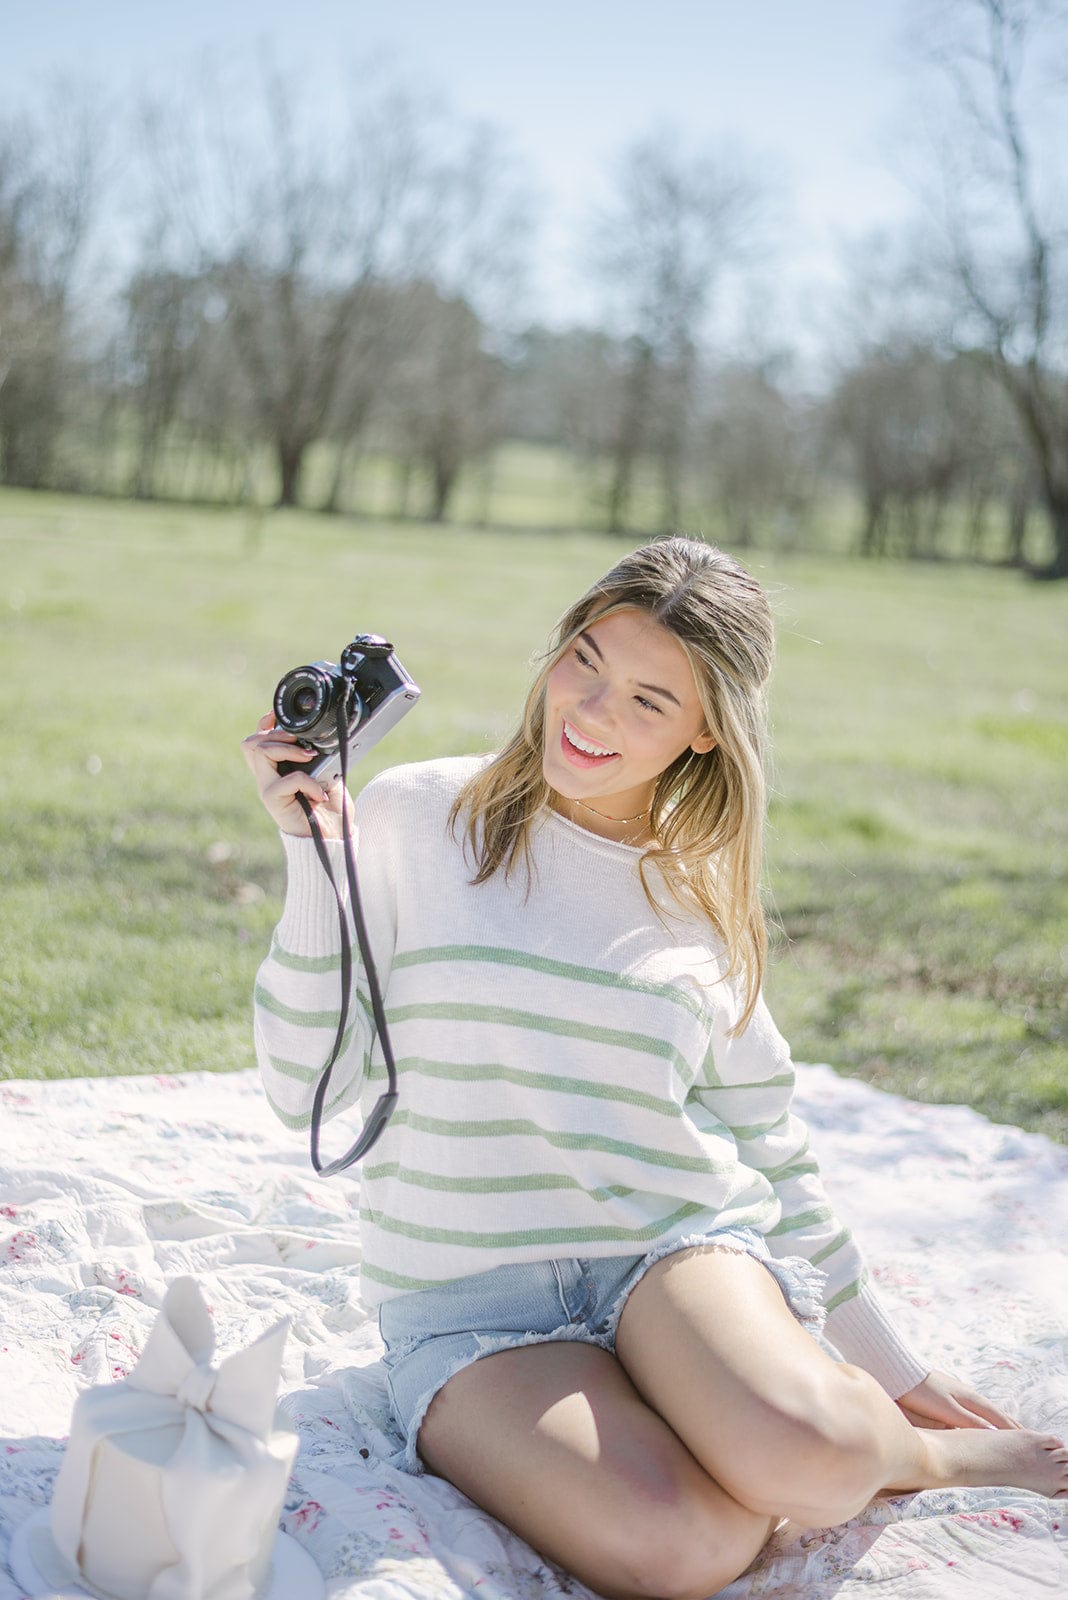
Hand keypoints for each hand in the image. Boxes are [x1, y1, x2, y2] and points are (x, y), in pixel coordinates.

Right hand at [241, 712, 351, 838]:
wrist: (333, 837)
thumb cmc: (329, 809)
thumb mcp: (327, 775)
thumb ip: (317, 757)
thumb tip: (318, 739)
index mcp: (276, 770)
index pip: (257, 741)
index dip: (264, 725)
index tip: (277, 715)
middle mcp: (267, 778)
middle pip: (251, 743)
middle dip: (275, 733)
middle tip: (298, 740)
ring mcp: (267, 789)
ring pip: (260, 752)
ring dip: (286, 748)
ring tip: (308, 756)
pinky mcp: (273, 801)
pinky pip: (287, 779)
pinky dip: (308, 781)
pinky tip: (320, 793)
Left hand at [895, 1368, 1023, 1430]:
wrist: (898, 1372)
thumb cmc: (922, 1392)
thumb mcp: (948, 1410)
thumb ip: (971, 1423)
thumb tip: (995, 1435)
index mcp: (972, 1401)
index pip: (999, 1419)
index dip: (1014, 1432)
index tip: (1031, 1442)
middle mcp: (969, 1396)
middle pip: (996, 1414)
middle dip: (1011, 1426)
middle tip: (1029, 1439)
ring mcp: (959, 1395)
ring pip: (985, 1412)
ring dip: (999, 1422)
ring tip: (1010, 1432)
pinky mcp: (948, 1396)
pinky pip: (974, 1410)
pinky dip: (985, 1418)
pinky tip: (982, 1422)